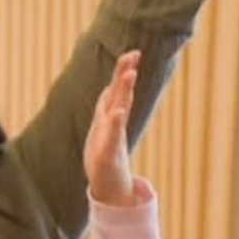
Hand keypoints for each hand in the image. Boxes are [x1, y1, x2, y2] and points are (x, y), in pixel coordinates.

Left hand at [84, 50, 147, 206]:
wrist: (108, 185)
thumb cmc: (105, 156)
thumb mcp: (105, 129)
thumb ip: (109, 108)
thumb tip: (112, 90)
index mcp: (111, 117)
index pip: (116, 90)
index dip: (123, 72)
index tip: (132, 53)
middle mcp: (113, 125)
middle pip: (119, 95)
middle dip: (125, 75)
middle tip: (134, 55)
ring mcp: (112, 137)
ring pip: (118, 110)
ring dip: (123, 93)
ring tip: (129, 74)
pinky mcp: (109, 153)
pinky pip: (112, 135)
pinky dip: (115, 123)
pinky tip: (118, 112)